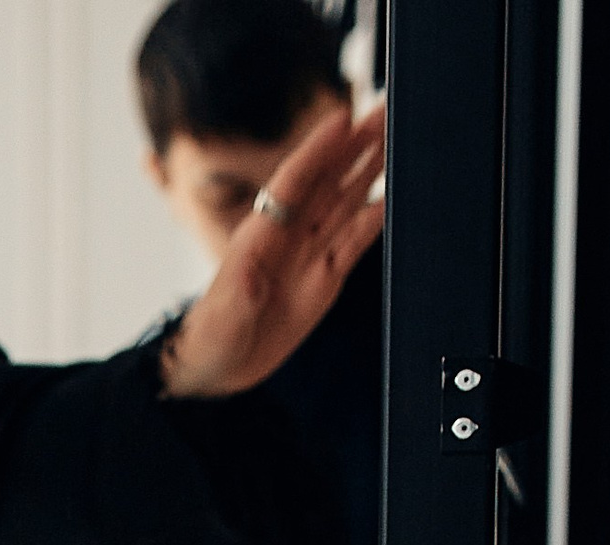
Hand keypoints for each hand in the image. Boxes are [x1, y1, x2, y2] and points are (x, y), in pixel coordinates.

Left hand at [162, 103, 386, 399]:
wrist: (217, 370)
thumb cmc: (211, 339)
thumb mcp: (222, 319)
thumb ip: (238, 296)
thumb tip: (249, 275)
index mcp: (260, 234)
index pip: (292, 182)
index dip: (318, 150)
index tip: (342, 117)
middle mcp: (288, 235)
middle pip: (328, 179)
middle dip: (356, 144)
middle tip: (386, 108)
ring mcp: (309, 253)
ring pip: (346, 201)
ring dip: (371, 169)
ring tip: (398, 138)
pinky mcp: (325, 278)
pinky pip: (354, 242)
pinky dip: (375, 219)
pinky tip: (395, 197)